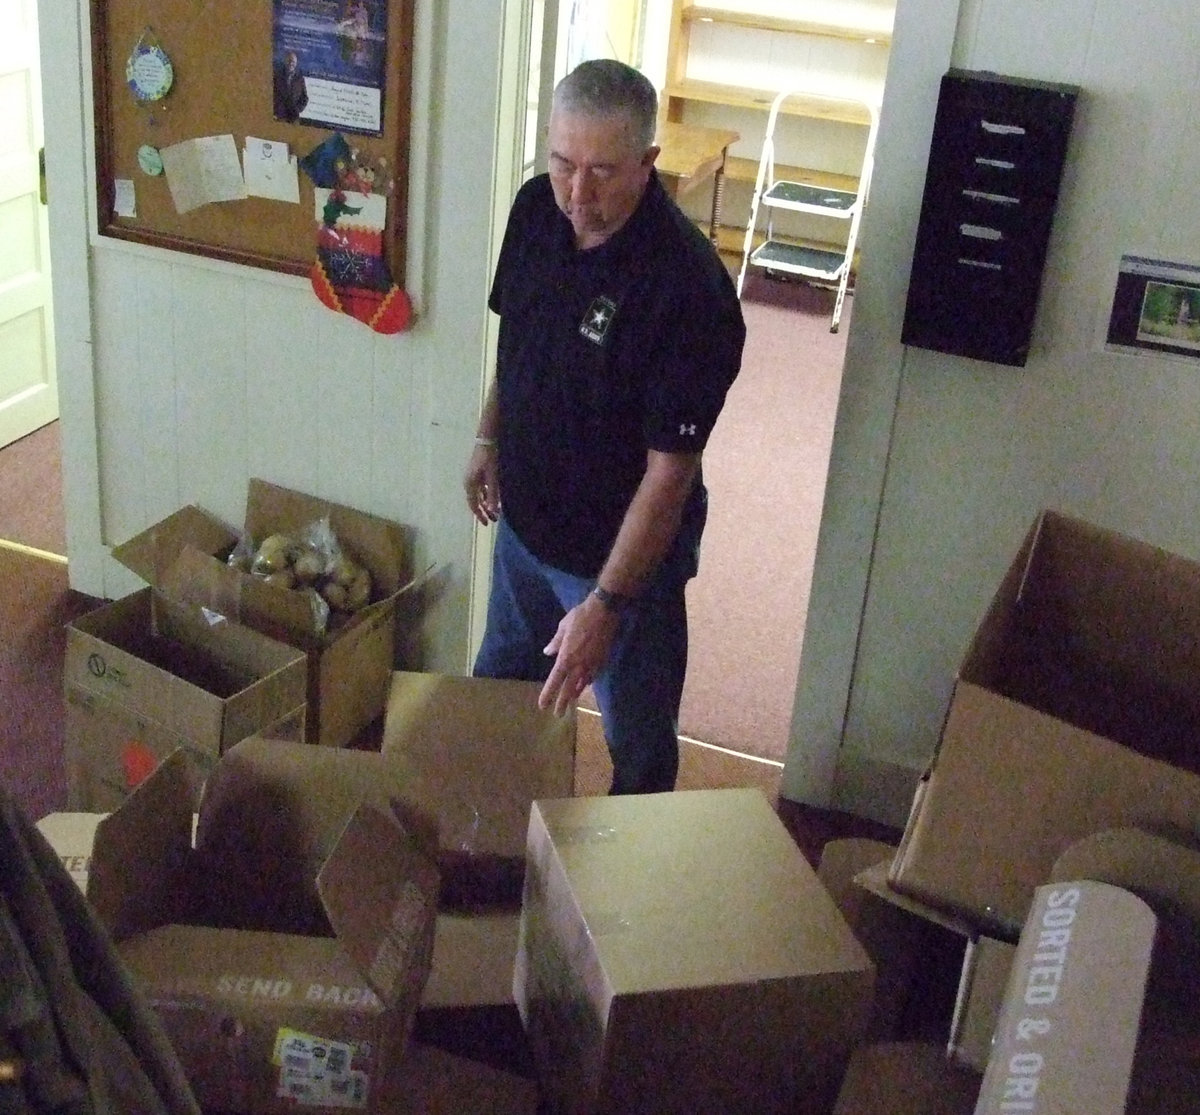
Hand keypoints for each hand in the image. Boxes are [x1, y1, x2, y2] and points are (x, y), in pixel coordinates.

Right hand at [463, 444, 499, 524]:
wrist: (486, 440)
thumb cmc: (489, 458)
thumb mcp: (492, 477)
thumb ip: (492, 494)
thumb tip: (493, 510)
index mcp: (470, 484)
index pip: (473, 504)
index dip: (480, 515)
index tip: (487, 523)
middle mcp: (469, 483)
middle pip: (475, 501)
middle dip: (484, 511)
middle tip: (494, 520)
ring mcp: (473, 478)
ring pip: (479, 496)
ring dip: (487, 504)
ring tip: (496, 511)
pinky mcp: (478, 474)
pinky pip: (481, 489)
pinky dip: (488, 495)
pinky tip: (495, 499)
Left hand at [539, 593, 618, 715]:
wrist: (605, 612)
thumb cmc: (580, 616)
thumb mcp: (563, 627)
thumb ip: (556, 642)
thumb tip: (548, 652)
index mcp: (566, 657)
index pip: (555, 681)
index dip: (548, 694)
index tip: (542, 706)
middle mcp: (579, 665)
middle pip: (569, 689)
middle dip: (563, 703)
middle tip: (558, 715)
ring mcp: (592, 664)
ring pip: (583, 685)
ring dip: (576, 693)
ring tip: (572, 700)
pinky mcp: (603, 661)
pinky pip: (593, 676)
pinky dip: (588, 682)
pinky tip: (586, 683)